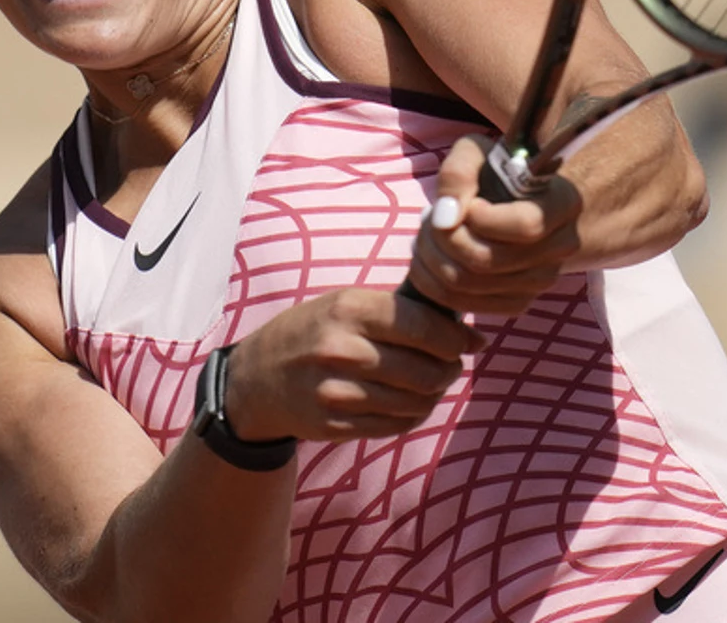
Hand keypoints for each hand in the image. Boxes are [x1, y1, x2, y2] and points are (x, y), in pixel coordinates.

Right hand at [224, 288, 483, 442]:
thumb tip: (464, 330)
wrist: (257, 378)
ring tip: (432, 383)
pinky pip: (395, 424)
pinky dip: (412, 414)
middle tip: (451, 364)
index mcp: (348, 309)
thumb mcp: (345, 303)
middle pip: (426, 370)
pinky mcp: (335, 424)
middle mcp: (341, 349)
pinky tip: (408, 401)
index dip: (456, 338)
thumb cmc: (314, 331)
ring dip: (434, 394)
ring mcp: (335, 391)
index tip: (469, 341)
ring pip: (415, 401)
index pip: (424, 327)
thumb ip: (398, 310)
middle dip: (449, 369)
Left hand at [405, 135, 582, 315]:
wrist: (507, 201)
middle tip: (428, 218)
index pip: (527, 225)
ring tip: (426, 236)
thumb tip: (445, 219)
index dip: (483, 219)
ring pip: (471, 285)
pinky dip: (435, 285)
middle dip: (443, 239)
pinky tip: (430, 259)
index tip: (468, 205)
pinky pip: (467, 305)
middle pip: (489, 260)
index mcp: (563, 203)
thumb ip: (458, 173)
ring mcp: (542, 280)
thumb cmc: (492, 171)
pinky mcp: (518, 302)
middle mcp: (561, 246)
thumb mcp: (475, 153)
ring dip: (432, 260)